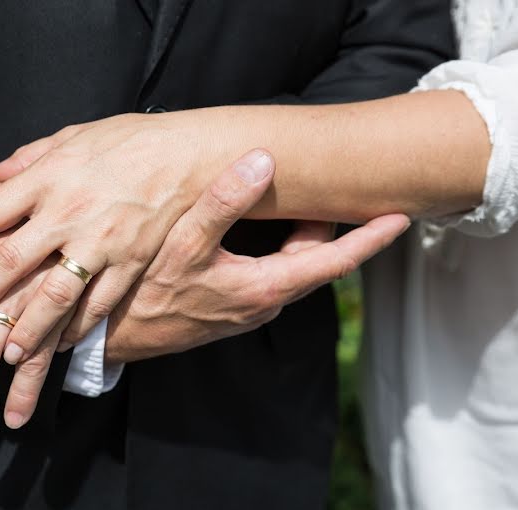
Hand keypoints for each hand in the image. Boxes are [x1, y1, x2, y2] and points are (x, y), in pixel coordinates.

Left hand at [0, 111, 247, 366]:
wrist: (192, 155)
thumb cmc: (129, 142)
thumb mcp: (74, 137)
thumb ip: (29, 158)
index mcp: (47, 175)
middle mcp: (67, 209)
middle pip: (8, 260)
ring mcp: (101, 241)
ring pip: (52, 293)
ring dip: (25, 327)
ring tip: (4, 353)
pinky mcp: (131, 264)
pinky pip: (98, 304)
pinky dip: (76, 329)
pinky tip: (58, 346)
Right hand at [103, 157, 409, 362]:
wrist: (114, 340)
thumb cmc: (145, 297)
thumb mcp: (182, 246)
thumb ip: (222, 203)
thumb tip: (262, 161)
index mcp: (265, 289)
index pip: (334, 261)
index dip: (370, 238)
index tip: (403, 217)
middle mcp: (265, 303)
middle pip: (315, 258)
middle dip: (334, 225)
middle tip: (346, 185)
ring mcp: (249, 308)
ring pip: (292, 265)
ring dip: (303, 235)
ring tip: (308, 195)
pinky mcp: (232, 307)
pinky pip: (271, 273)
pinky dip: (279, 248)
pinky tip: (264, 223)